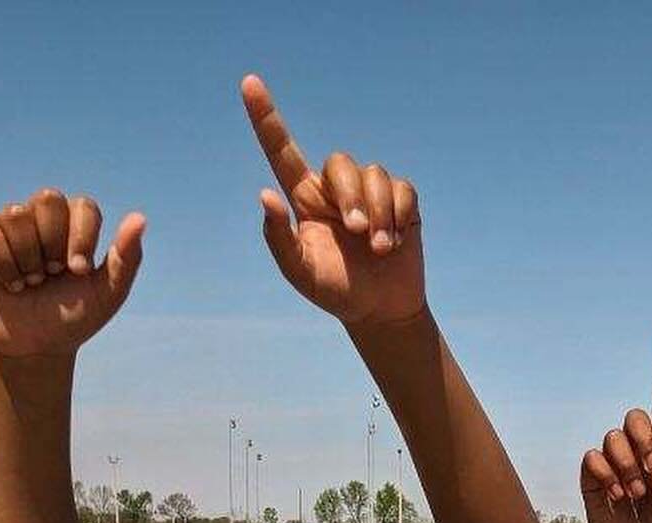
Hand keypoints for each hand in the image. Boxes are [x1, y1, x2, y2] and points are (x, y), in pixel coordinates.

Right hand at [0, 190, 144, 358]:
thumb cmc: (75, 317)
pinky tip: (11, 285)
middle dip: (55, 244)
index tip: (79, 272)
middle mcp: (40, 216)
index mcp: (74, 223)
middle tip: (53, 273)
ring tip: (32, 281)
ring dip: (30, 259)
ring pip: (17, 214)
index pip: (83, 206)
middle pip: (48, 198)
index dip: (82, 238)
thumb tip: (140, 218)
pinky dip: (6, 267)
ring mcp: (8, 226)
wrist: (39, 347)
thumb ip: (127, 258)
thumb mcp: (109, 293)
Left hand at [242, 75, 425, 327]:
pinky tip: (396, 242)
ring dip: (377, 213)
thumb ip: (279, 239)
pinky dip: (399, 215)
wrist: (380, 311)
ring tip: (379, 249)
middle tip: (355, 232)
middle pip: (341, 163)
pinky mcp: (400, 202)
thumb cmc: (336, 291)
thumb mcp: (301, 273)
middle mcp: (335, 189)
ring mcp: (369, 193)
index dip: (266, 118)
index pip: (282, 151)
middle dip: (350, 195)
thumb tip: (266, 195)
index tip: (249, 83)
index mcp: (305, 199)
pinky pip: (402, 189)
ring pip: (374, 173)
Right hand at [580, 341, 651, 522]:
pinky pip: (594, 458)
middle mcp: (636, 446)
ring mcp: (612, 459)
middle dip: (646, 440)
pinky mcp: (592, 474)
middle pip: (635, 416)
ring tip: (636, 494)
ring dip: (628, 466)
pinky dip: (608, 477)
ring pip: (614, 437)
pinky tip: (617, 497)